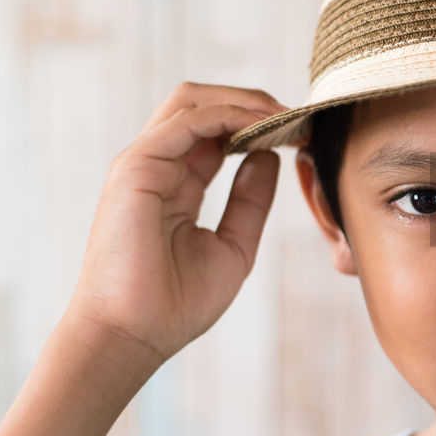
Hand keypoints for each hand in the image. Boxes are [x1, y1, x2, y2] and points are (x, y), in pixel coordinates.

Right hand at [63, 82, 288, 368]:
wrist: (134, 334)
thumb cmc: (176, 303)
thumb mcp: (234, 245)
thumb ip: (251, 200)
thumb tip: (270, 156)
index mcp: (179, 184)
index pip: (218, 132)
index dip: (261, 125)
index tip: (302, 135)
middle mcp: (160, 166)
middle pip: (204, 104)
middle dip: (255, 102)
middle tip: (299, 117)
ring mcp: (144, 162)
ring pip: (194, 101)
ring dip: (247, 102)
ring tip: (287, 117)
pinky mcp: (136, 166)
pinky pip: (188, 120)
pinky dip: (230, 114)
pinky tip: (264, 128)